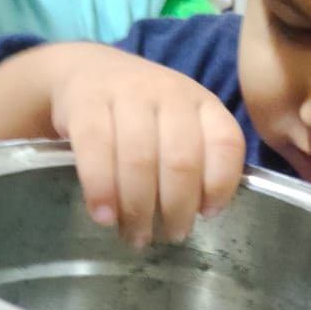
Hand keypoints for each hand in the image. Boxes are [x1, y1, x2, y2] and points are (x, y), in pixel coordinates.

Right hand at [0, 43, 246, 247]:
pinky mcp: (86, 102)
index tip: (207, 214)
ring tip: (136, 236)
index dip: (220, 185)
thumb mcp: (178, 126)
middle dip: (177, 208)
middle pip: (181, 160)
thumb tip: (202, 212)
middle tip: (170, 237)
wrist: (84, 72)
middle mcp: (169, 93)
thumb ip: (197, 160)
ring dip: (139, 208)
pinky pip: (96, 150)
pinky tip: (104, 216)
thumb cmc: (141, 115)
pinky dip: (102, 189)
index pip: (225, 143)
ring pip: (139, 159)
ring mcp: (126, 93)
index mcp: (202, 103)